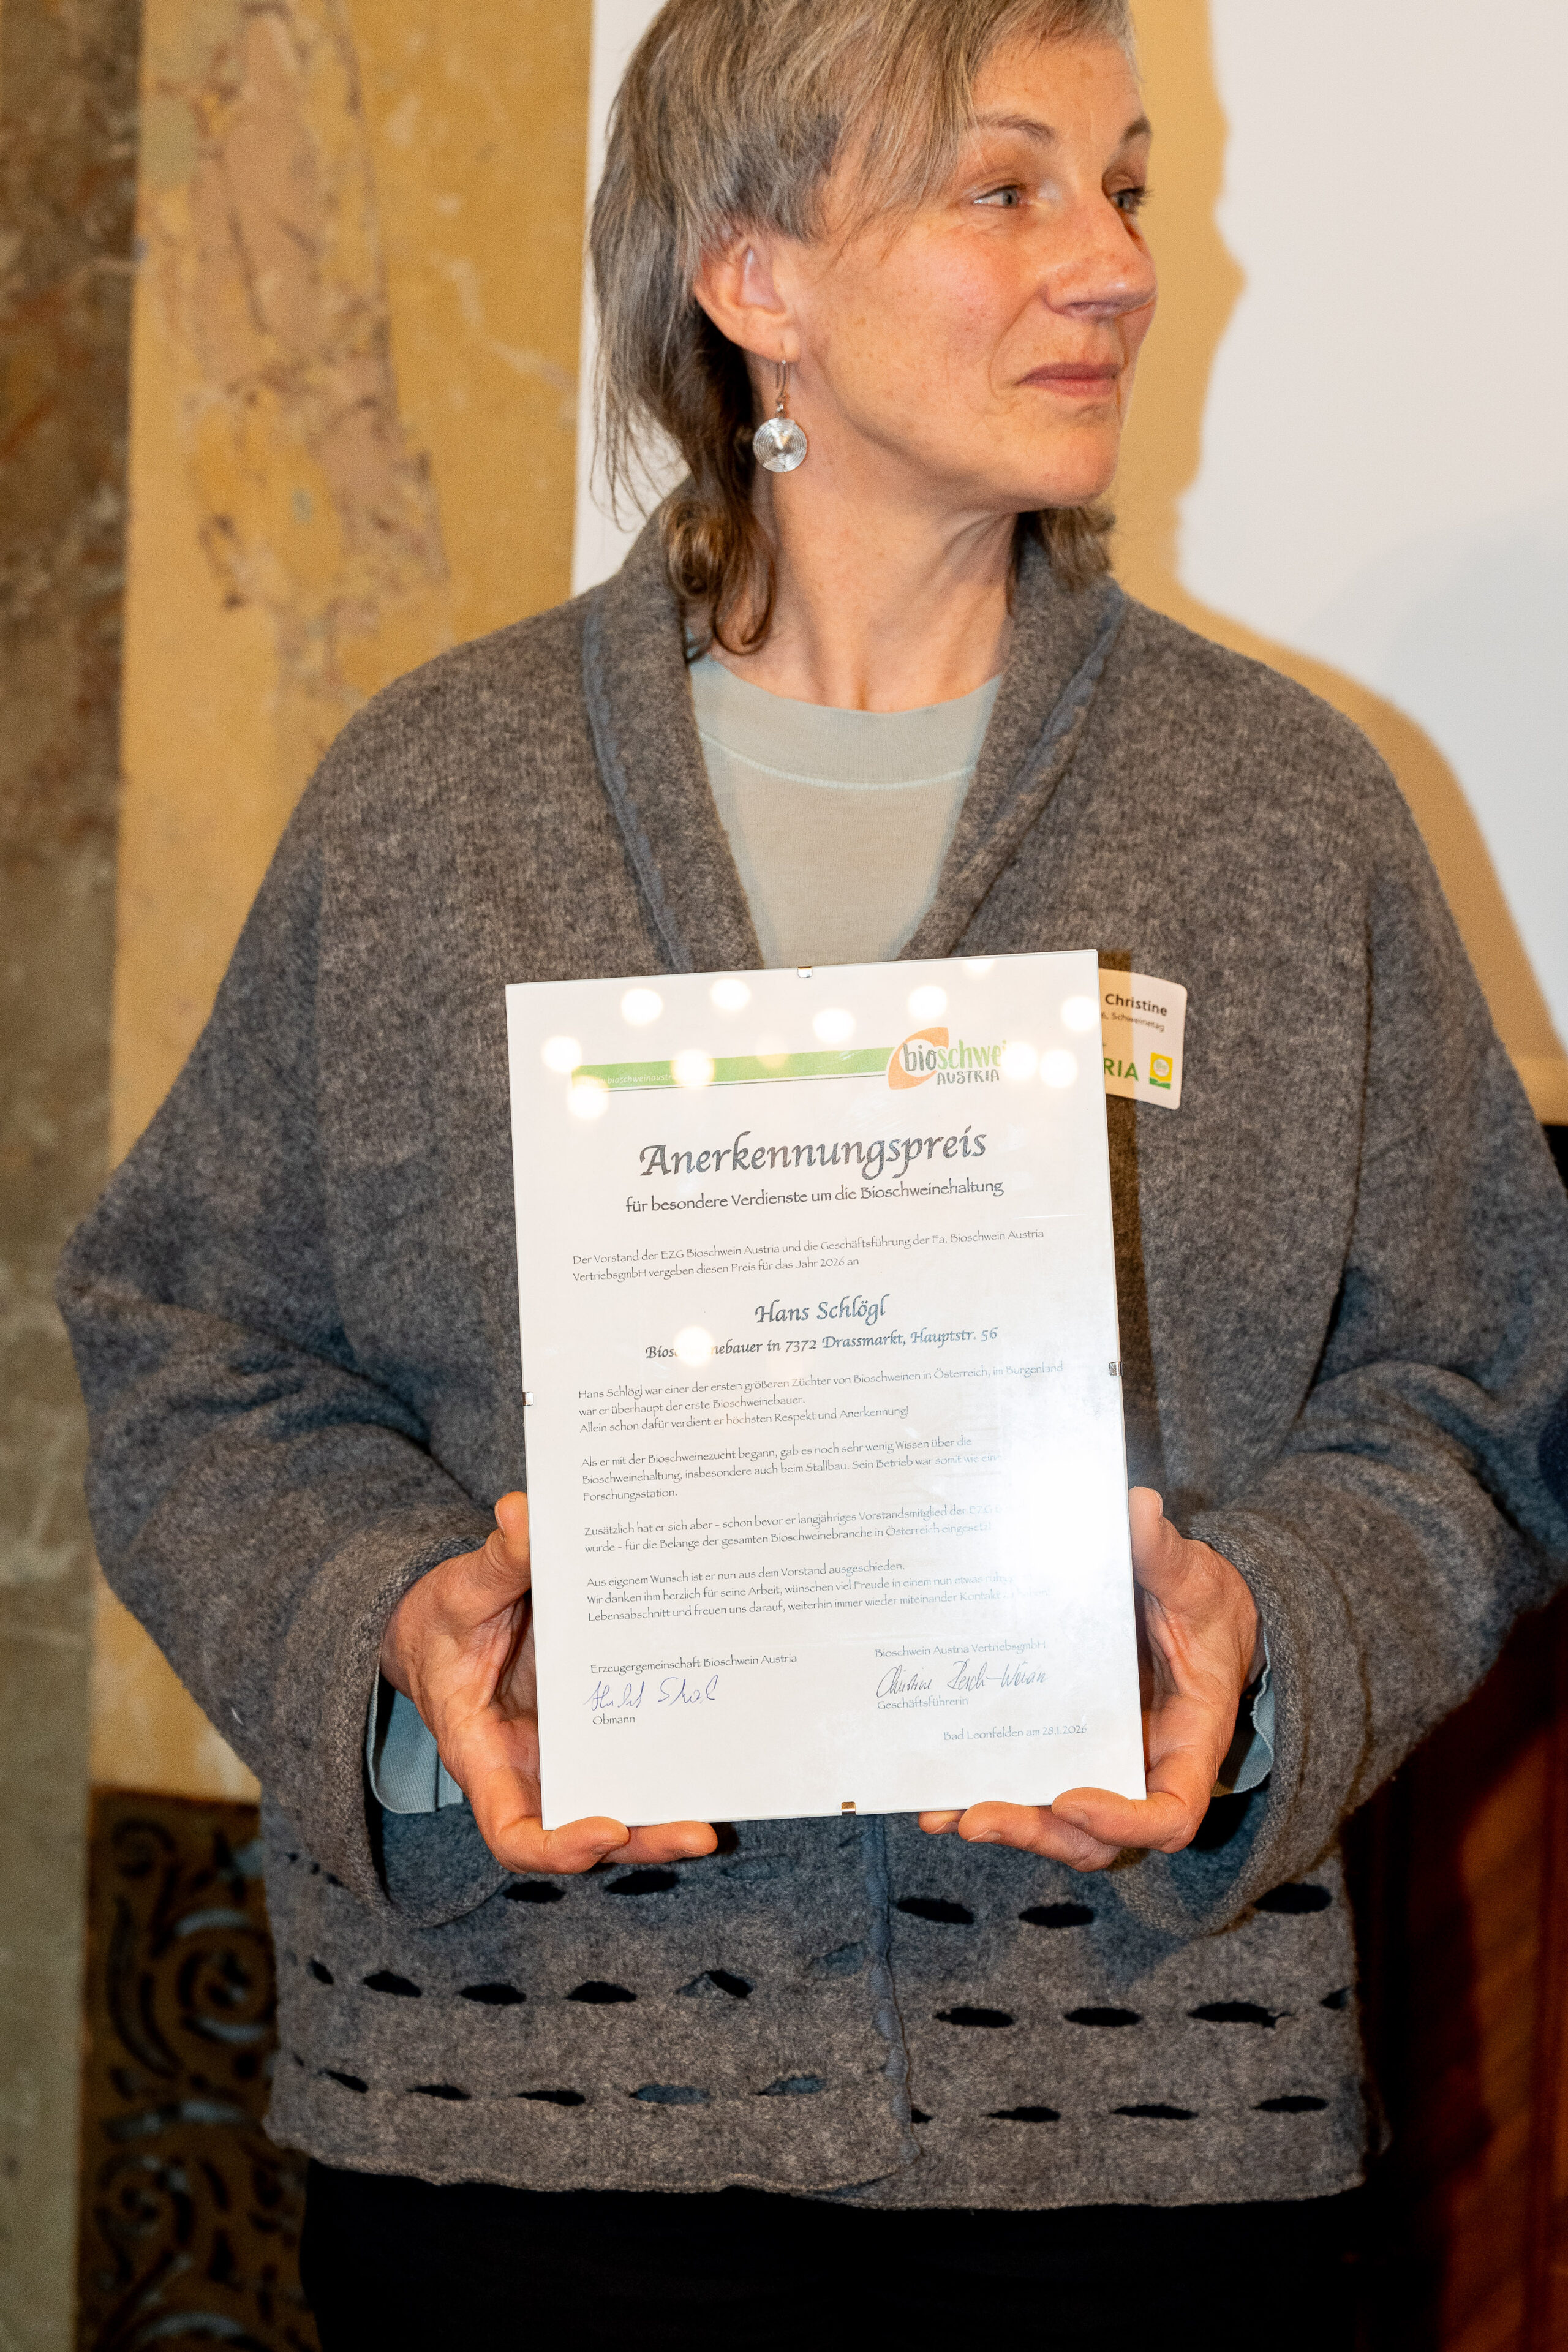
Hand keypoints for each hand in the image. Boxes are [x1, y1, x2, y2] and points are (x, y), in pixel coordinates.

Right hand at [379, 1492, 716, 1875]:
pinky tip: (718, 1736)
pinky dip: (674, 1758)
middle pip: (588, 1833)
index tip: (607, 1827)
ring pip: (623, 1803)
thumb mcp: (463, 1590)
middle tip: (702, 1832)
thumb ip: (495, 1562)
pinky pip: (637, 1755)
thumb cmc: (449, 1619)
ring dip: (672, 1812)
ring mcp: (569, 1756)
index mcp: (484, 1755)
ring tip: (726, 1804)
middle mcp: (532, 1770)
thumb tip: (522, 1513)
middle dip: (646, 1839)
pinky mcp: (598, 1729)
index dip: (559, 1846)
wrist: (452, 1624)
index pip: (513, 1831)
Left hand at [918, 1486, 1262, 1870]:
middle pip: (1096, 1835)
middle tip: (975, 1817)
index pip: (1170, 1813)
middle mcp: (1146, 1767)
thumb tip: (1135, 1508)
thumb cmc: (1205, 1604)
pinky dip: (990, 1790)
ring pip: (1058, 1825)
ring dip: (1004, 1822)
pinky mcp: (1069, 1748)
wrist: (1197, 1613)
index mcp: (1190, 1741)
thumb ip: (1165, 1552)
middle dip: (1036, 1832)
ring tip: (941, 1811)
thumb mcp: (1193, 1578)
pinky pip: (1033, 1784)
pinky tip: (937, 1789)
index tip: (1070, 1799)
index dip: (1122, 1821)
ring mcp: (1104, 1764)